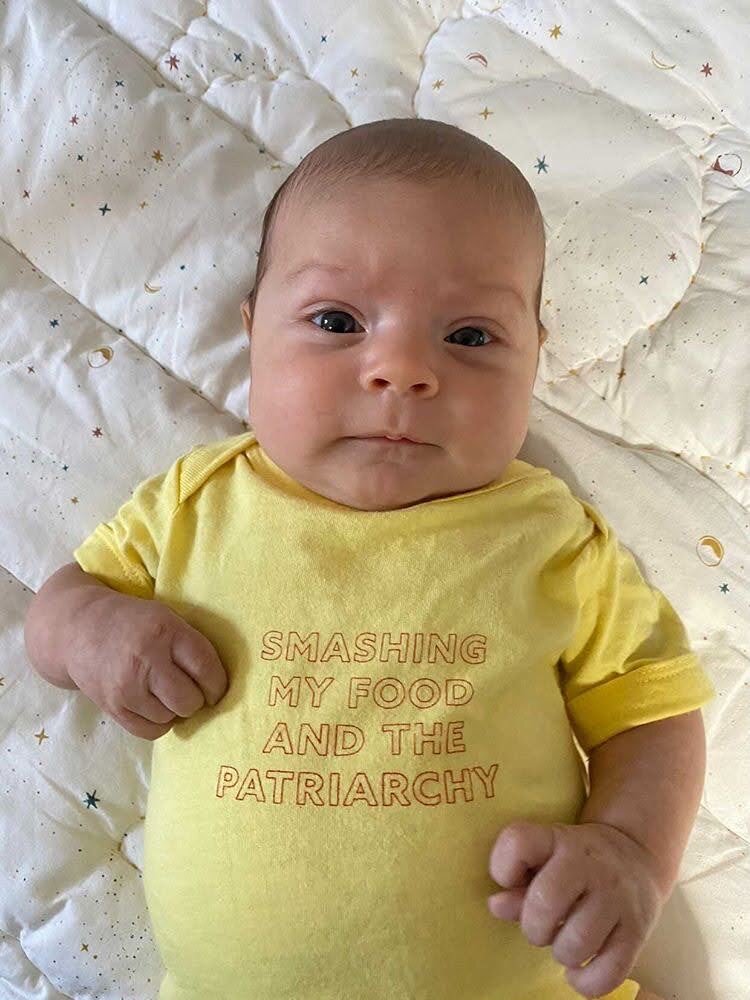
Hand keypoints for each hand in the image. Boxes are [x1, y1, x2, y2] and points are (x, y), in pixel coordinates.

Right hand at [67, 590, 228, 740]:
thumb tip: (221, 685)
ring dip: (175, 709)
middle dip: (196, 698)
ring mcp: (127, 687)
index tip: (217, 687)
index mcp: (166, 631)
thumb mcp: (167, 618)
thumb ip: (191, 645)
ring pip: (171, 717)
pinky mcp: (113, 708)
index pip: (205, 669)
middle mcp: (146, 660)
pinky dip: (159, 722)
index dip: (218, 684)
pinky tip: (154, 705)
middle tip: (191, 690)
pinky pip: (151, 731)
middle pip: (189, 700)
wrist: (80, 630)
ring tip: (166, 692)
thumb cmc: (135, 623)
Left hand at [487, 820, 665, 998]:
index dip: (503, 868)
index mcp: (558, 840)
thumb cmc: (575, 862)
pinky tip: (579, 970)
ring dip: (562, 953)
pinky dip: (586, 982)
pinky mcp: (638, 931)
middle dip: (533, 926)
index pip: (519, 842)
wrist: (636, 855)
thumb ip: (517, 882)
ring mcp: (617, 897)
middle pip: (546, 901)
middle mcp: (589, 864)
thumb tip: (496, 906)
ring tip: (564, 943)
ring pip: (577, 943)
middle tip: (541, 926)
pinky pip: (608, 972)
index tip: (510, 881)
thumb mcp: (544, 857)